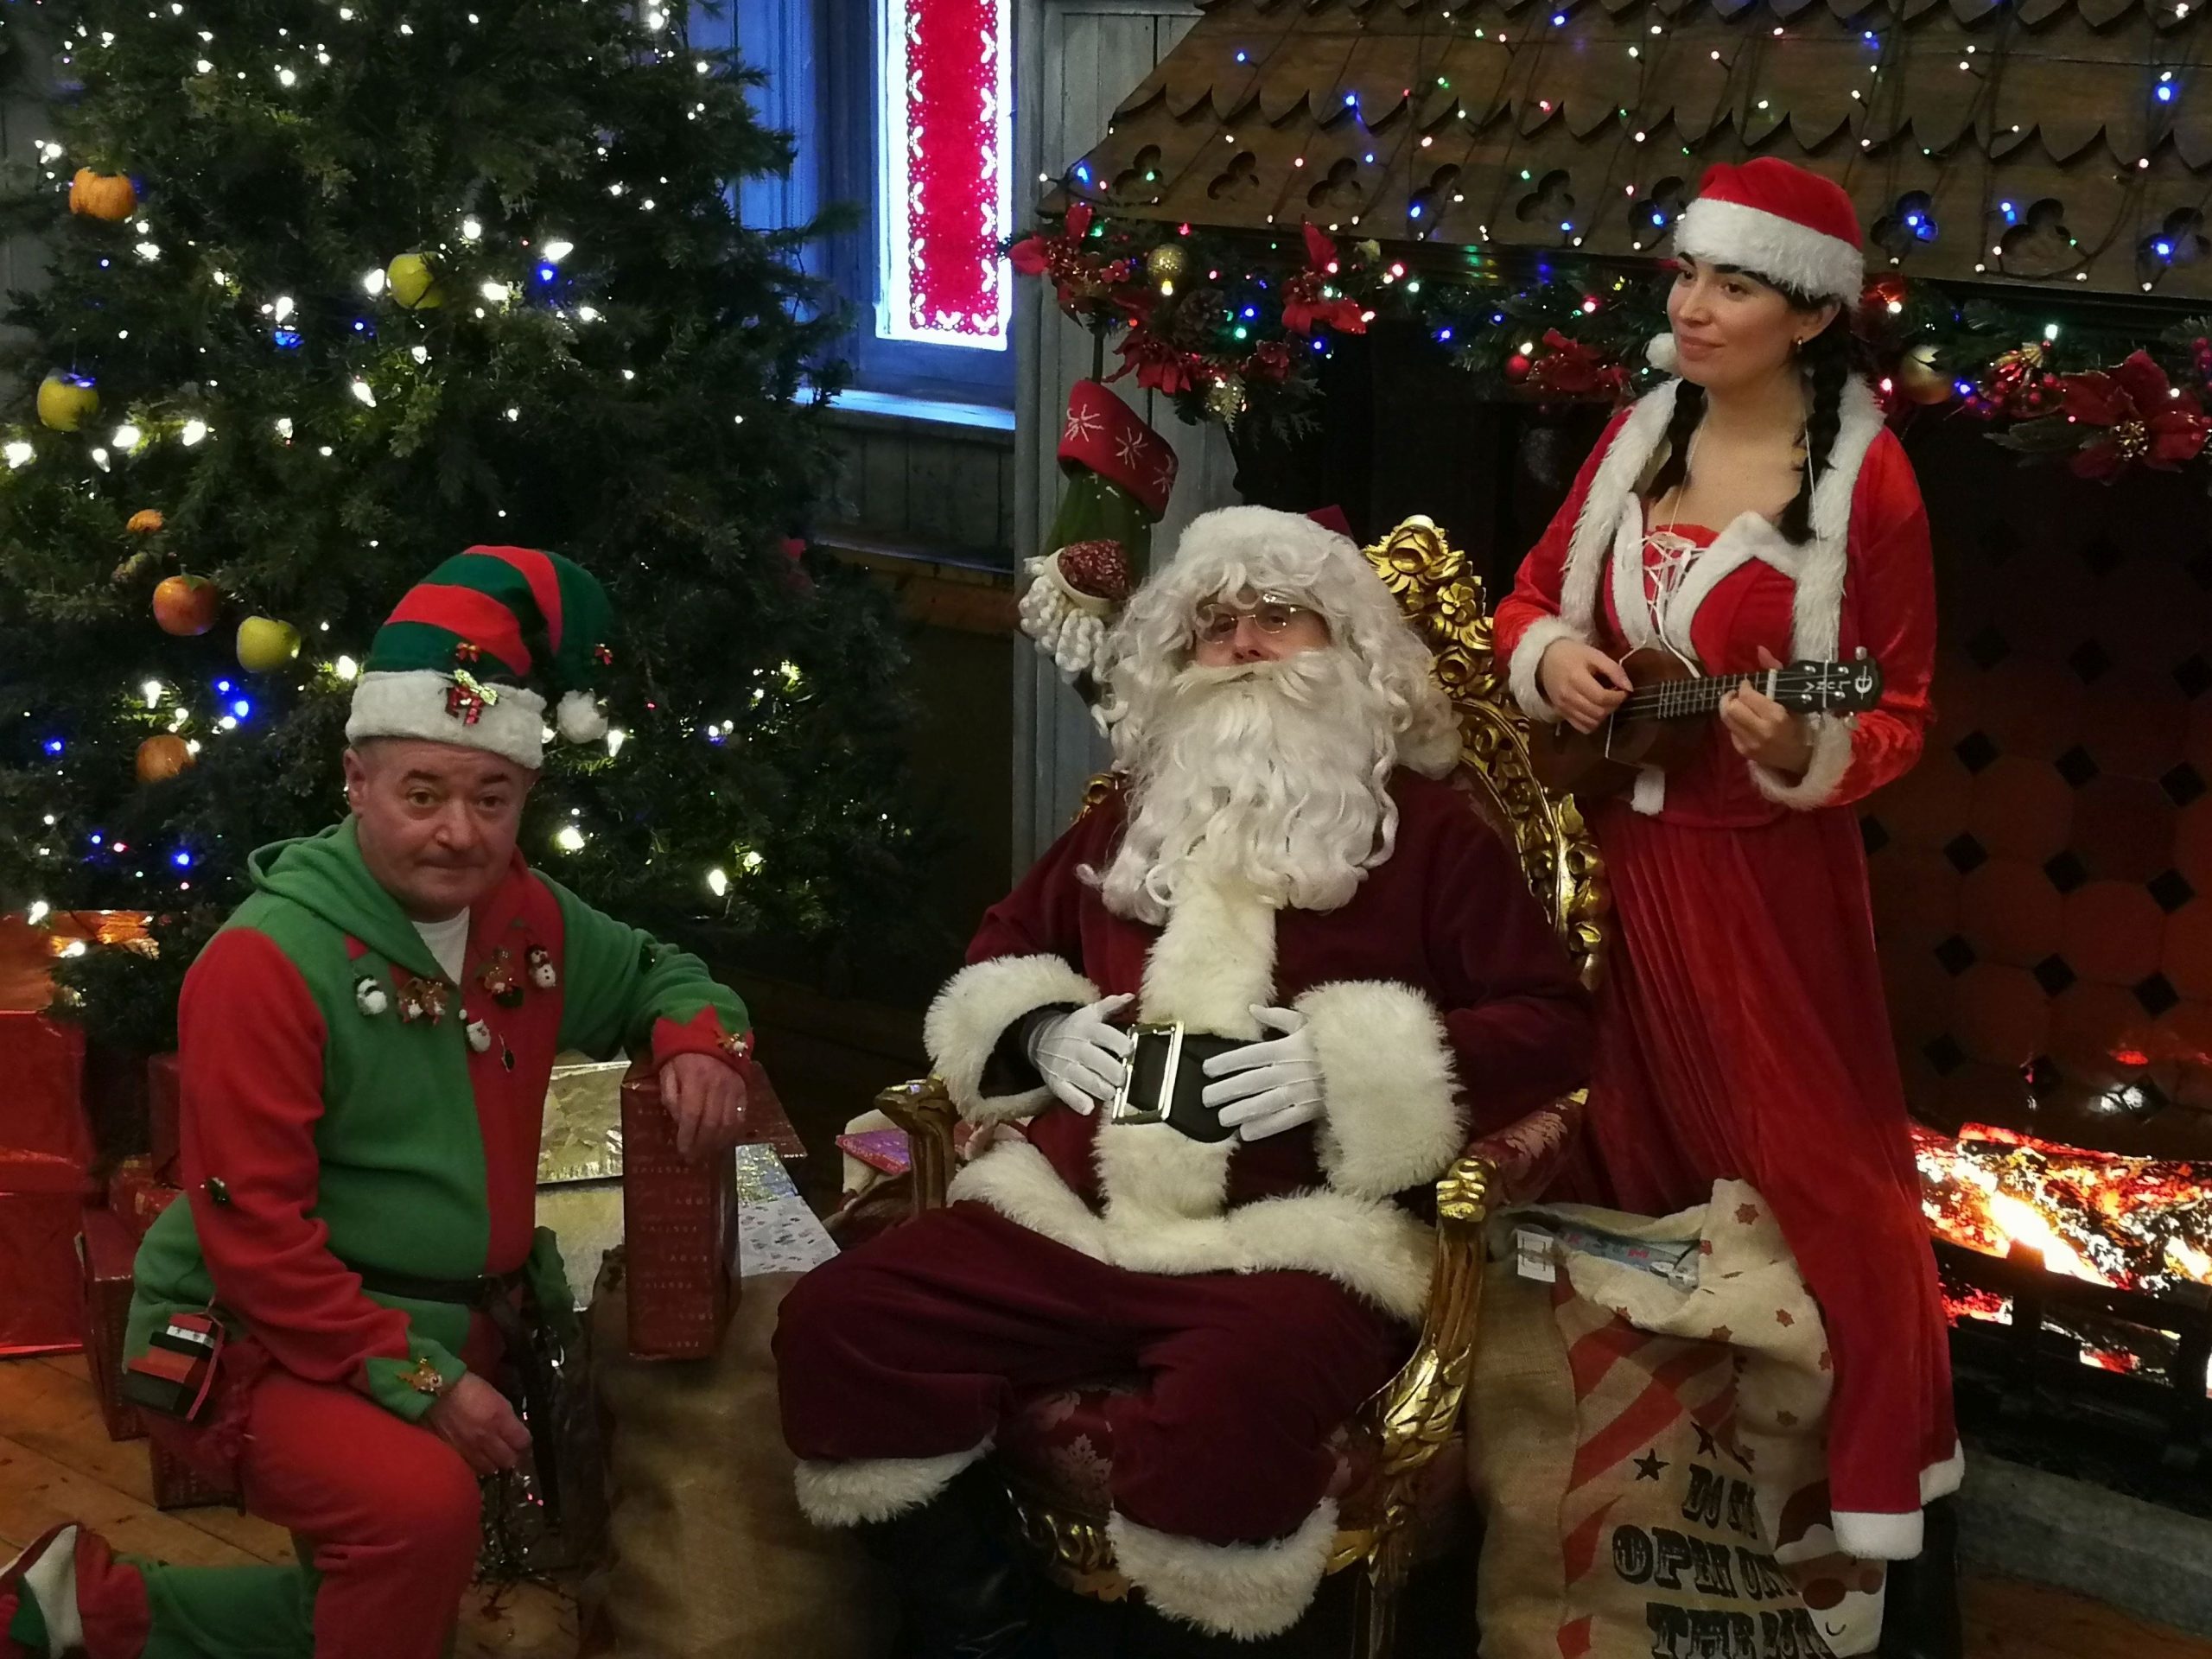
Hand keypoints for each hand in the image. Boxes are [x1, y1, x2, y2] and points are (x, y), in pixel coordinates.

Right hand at [424, 1372, 531, 1475]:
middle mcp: (486, 1438)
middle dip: (512, 1455)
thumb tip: (515, 1430)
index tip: (521, 1439)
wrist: (434, 1391)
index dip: (524, 1442)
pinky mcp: (453, 1455)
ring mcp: (469, 1449)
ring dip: (493, 1463)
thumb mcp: (495, 1397)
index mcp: (500, 1419)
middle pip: (509, 1460)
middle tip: (509, 1450)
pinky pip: (471, 1469)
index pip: (523, 1442)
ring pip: (490, 1469)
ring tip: (491, 1456)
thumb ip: (507, 1417)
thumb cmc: (468, 1387)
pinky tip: (476, 1458)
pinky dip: (476, 1465)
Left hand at [659, 1051, 749, 1161]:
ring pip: (728, 1124)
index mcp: (695, 1080)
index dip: (687, 1137)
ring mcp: (733, 1089)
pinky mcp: (743, 1090)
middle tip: (693, 1158)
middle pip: (711, 1124)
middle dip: (701, 1145)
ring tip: (706, 1153)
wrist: (711, 1032)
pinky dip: (732, 1133)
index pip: (691, 1115)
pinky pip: (740, 1117)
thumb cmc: (682, 1054)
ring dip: (716, 1143)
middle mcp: (717, 1086)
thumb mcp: (668, 1071)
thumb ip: (671, 1096)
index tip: (682, 1151)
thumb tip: (679, 1121)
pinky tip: (723, 1141)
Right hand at [1026, 993, 1134, 1114]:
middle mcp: (1077, 1047)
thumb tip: (1130, 997)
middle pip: (1100, 1062)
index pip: (1106, 1036)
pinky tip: (1089, 1107)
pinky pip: (1068, 1095)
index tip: (1130, 1052)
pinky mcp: (1056, 1082)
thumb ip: (1111, 1006)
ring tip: (1112, 1092)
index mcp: (1088, 1029)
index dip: (1121, 1044)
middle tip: (1124, 1079)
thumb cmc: (1073, 1027)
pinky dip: (1079, 1102)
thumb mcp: (1089, 1013)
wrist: (1039, 1038)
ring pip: (1088, 1081)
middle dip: (1116, 1073)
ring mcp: (1066, 1066)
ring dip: (1104, 1090)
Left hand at [1200, 1006, 1324, 1141]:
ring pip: (1263, 1102)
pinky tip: (1246, 1133)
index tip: (1206, 1069)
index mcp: (1285, 1047)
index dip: (1226, 1062)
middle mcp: (1287, 1070)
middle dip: (1226, 1089)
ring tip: (1221, 1118)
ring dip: (1240, 1110)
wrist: (1363, 1060)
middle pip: (1250, 1081)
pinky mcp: (1310, 1109)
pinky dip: (1265, 1127)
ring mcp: (1298, 1091)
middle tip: (1205, 1098)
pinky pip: (1284, 1120)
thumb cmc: (1332, 1039)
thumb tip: (1252, 1009)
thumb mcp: (1306, 1021)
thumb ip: (1277, 1017)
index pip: (1248, 1056)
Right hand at [1537, 639, 1630, 733]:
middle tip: (1615, 696)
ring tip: (1605, 702)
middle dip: (1613, 706)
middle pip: (1598, 712)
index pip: (1602, 698)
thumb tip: (1629, 688)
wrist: (1545, 660)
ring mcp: (1563, 707)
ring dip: (1604, 715)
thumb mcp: (1594, 655)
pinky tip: (1595, 711)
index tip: (1624, 691)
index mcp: (1576, 678)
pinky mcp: (1561, 714)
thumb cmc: (1572, 654)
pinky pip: (1581, 727)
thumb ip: (1614, 670)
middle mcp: (1568, 696)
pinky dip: (1592, 723)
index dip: (1618, 697)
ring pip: (1591, 723)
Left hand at [1721, 648, 1814, 774]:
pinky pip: (1730, 731)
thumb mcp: (1791, 696)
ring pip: (1726, 719)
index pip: (1746, 696)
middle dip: (1731, 697)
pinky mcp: (1744, 752)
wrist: (1800, 757)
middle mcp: (1761, 731)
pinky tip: (1744, 721)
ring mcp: (1751, 744)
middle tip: (1738, 694)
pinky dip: (1734, 722)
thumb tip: (1759, 649)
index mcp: (1776, 716)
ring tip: (1738, 704)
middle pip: (1730, 708)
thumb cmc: (1798, 723)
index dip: (1744, 687)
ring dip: (1729, 708)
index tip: (1749, 685)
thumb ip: (1774, 671)